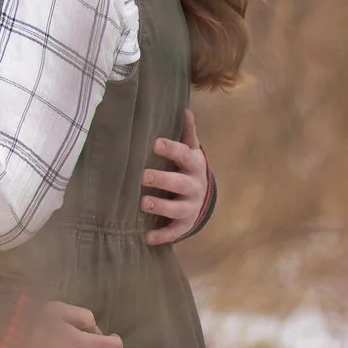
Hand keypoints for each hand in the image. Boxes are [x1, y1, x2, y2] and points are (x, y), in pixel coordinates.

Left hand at [142, 110, 212, 245]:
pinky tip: (147, 238)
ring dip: (160, 206)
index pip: (184, 155)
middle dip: (162, 179)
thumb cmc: (188, 168)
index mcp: (193, 165)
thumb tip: (185, 109)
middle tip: (143, 176)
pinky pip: (175, 231)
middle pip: (179, 182)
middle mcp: (194, 186)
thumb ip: (187, 133)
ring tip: (143, 203)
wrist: (204, 197)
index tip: (155, 143)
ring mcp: (190, 206)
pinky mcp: (185, 224)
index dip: (171, 149)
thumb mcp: (191, 151)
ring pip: (176, 208)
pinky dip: (162, 236)